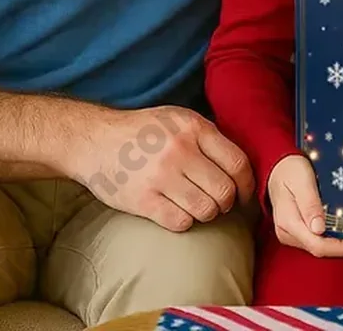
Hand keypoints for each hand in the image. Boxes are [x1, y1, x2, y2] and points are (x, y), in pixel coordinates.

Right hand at [65, 105, 255, 231]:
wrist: (95, 140)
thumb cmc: (144, 131)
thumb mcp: (180, 119)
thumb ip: (208, 137)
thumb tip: (240, 166)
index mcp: (194, 128)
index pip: (237, 163)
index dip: (247, 184)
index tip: (245, 194)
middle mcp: (180, 151)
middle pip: (225, 190)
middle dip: (227, 202)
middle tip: (219, 202)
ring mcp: (160, 176)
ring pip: (206, 210)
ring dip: (207, 213)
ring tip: (198, 206)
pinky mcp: (142, 200)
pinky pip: (180, 222)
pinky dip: (185, 222)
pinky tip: (178, 211)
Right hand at [268, 154, 342, 256]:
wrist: (278, 168)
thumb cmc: (290, 171)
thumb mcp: (302, 182)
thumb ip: (310, 204)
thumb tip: (319, 229)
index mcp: (289, 222)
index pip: (317, 245)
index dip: (341, 248)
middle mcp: (288, 233)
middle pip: (319, 248)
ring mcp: (291, 233)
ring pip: (318, 246)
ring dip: (338, 244)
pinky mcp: (296, 230)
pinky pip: (315, 239)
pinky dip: (331, 237)